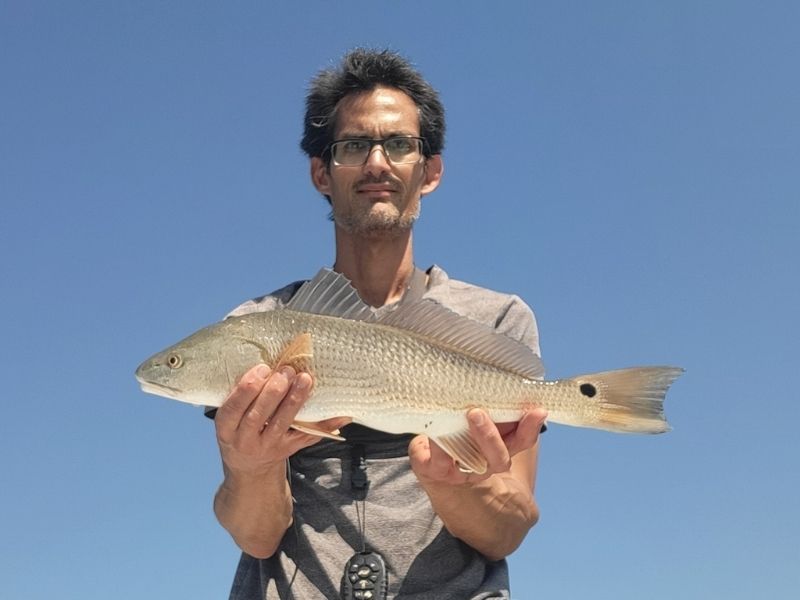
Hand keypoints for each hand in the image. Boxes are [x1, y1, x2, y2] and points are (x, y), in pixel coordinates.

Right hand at [214, 364, 347, 476]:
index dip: (247, 388)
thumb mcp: (230, 419)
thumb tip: (265, 363)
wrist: (250, 467)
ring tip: (305, 379)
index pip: (233, 408)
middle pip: (259, 415)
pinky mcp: (289, 449)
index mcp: (227, 428)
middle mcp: (245, 440)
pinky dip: (325, 425)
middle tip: (287, 370)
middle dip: (274, 391)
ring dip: (295, 399)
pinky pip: (307, 436)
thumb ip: (241, 397)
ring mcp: (269, 446)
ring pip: (283, 423)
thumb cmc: (240, 430)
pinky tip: (340, 414)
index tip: (262, 368)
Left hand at [409, 407, 546, 485]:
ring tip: (451, 422)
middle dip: (490, 436)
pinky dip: (433, 446)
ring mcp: (457, 470)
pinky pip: (433, 461)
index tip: (538, 410)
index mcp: (500, 448)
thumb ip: (494, 403)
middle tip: (477, 412)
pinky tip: (429, 434)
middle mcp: (483, 463)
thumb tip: (506, 375)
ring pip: (465, 462)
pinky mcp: (431, 469)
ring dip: (459, 442)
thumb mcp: (481, 414)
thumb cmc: (460, 427)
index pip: (522, 440)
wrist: (431, 457)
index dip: (530, 427)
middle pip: (497, 457)